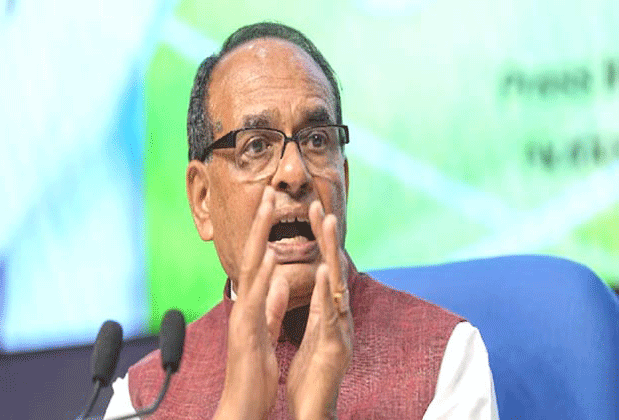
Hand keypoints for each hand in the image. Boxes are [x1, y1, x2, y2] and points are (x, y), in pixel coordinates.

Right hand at [214, 187, 289, 419]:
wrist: (244, 404)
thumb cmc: (254, 370)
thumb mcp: (266, 330)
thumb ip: (272, 305)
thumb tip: (279, 281)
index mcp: (251, 303)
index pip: (257, 260)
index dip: (263, 233)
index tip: (272, 206)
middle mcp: (243, 304)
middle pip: (251, 255)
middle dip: (259, 222)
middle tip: (267, 191)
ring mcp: (243, 315)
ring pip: (250, 269)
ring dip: (258, 236)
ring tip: (267, 208)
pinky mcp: (246, 331)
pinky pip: (255, 298)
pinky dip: (262, 274)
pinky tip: (269, 254)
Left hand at [287, 201, 353, 419]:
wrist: (313, 410)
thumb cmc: (310, 375)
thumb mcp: (312, 333)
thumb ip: (315, 307)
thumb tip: (315, 281)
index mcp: (328, 313)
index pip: (323, 269)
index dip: (319, 243)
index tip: (311, 214)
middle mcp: (339, 316)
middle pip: (333, 269)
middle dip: (327, 237)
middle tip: (319, 206)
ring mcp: (341, 330)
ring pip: (336, 284)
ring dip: (331, 252)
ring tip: (326, 224)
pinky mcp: (337, 346)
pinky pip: (332, 315)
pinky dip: (327, 292)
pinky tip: (323, 271)